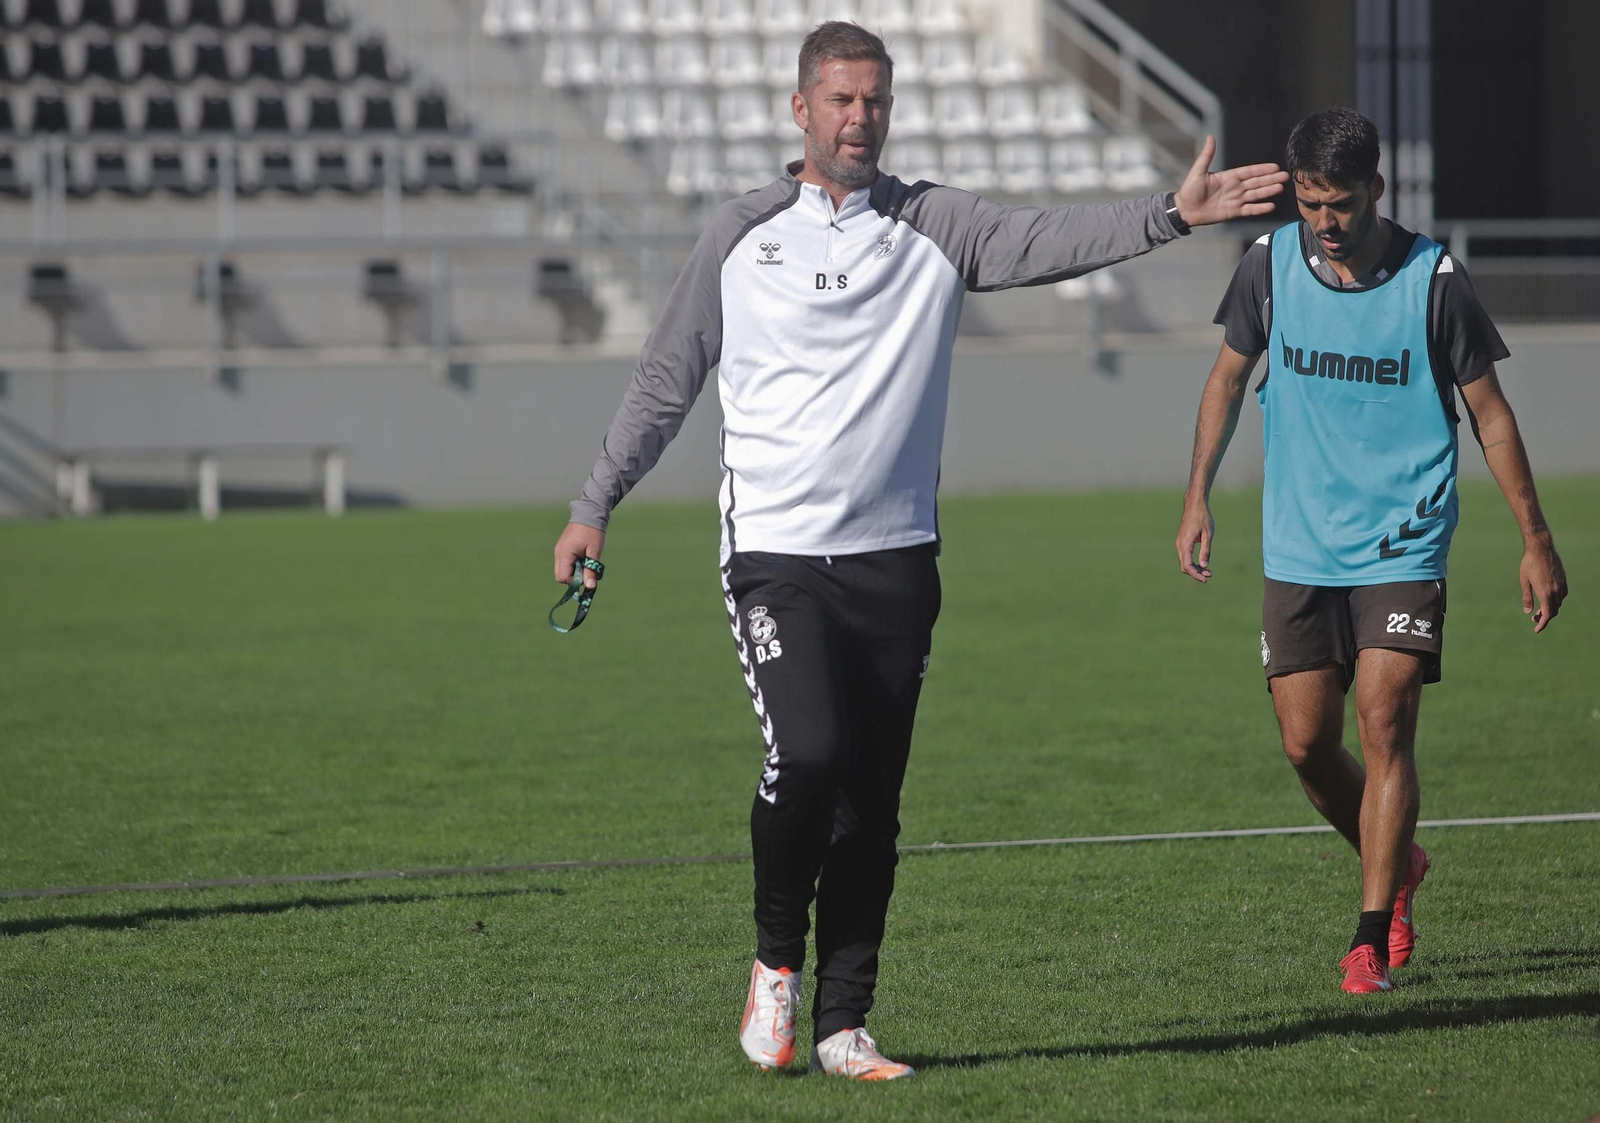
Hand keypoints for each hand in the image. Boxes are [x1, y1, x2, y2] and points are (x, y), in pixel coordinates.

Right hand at [554, 522, 605, 589]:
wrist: (589, 513)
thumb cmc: (593, 532)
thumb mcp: (594, 552)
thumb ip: (591, 570)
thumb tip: (590, 587)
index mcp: (564, 553)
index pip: (563, 578)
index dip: (575, 581)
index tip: (587, 576)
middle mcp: (558, 553)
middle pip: (560, 576)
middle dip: (573, 578)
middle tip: (586, 570)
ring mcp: (559, 550)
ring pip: (562, 570)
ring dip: (574, 571)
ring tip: (586, 561)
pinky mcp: (562, 549)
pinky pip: (564, 563)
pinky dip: (573, 565)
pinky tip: (583, 557)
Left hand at [1173, 136, 1288, 227]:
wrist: (1184, 210)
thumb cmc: (1189, 190)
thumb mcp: (1198, 171)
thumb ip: (1207, 155)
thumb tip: (1210, 137)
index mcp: (1228, 177)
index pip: (1249, 172)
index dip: (1261, 169)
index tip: (1275, 166)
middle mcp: (1234, 188)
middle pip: (1256, 182)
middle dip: (1270, 179)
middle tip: (1284, 176)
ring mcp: (1235, 200)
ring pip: (1255, 195)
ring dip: (1267, 191)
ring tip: (1280, 188)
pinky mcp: (1233, 212)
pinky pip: (1248, 210)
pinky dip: (1259, 209)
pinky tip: (1270, 206)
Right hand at [1176, 499, 1214, 582]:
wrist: (1194, 505)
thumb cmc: (1202, 517)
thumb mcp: (1208, 534)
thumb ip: (1205, 550)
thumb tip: (1204, 565)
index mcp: (1185, 544)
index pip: (1187, 565)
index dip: (1196, 574)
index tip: (1205, 579)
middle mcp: (1180, 545)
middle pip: (1185, 566)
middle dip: (1196, 573)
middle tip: (1210, 575)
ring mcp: (1180, 543)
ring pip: (1185, 561)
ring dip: (1195, 568)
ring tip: (1208, 571)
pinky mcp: (1183, 542)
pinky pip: (1185, 556)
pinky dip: (1193, 562)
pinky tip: (1202, 563)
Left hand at [1519, 537, 1566, 632]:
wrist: (1541, 548)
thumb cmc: (1529, 564)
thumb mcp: (1524, 581)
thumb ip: (1527, 598)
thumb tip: (1528, 612)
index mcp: (1545, 592)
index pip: (1547, 615)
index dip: (1542, 624)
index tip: (1536, 630)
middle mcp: (1556, 590)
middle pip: (1554, 611)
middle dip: (1545, 617)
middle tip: (1534, 619)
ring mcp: (1561, 585)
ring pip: (1559, 604)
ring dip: (1551, 609)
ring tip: (1539, 610)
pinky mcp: (1564, 579)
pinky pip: (1562, 595)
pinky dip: (1556, 601)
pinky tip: (1548, 599)